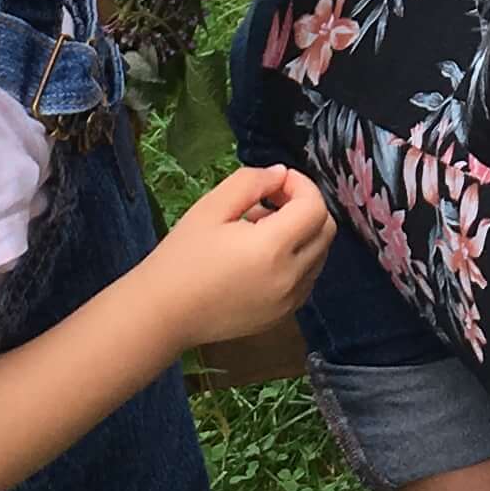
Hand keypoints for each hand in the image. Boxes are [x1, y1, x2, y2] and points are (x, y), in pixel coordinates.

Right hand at [154, 165, 335, 343]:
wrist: (163, 314)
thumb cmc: (181, 258)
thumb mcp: (210, 208)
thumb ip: (250, 182)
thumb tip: (281, 174)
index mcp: (273, 247)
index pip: (315, 207)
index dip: (301, 185)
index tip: (275, 183)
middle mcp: (291, 277)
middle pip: (326, 230)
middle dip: (306, 207)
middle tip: (271, 201)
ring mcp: (290, 301)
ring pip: (320, 255)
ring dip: (302, 233)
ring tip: (260, 230)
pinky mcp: (283, 316)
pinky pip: (307, 279)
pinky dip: (297, 260)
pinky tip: (262, 257)